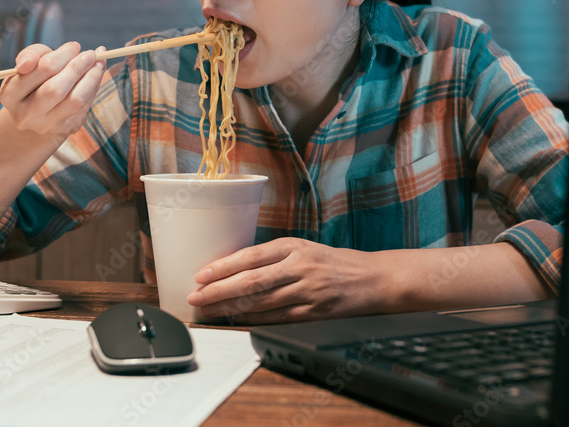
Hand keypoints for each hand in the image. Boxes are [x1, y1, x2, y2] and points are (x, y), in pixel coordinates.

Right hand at [0, 41, 105, 137]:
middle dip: (77, 67)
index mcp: (9, 94)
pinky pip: (84, 106)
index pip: (39, 70)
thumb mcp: (28, 63)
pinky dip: (93, 87)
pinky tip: (96, 75)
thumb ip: (32, 54)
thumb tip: (40, 58)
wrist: (36, 111)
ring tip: (98, 63)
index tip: (75, 46)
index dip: (62, 55)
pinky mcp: (64, 129)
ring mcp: (45, 125)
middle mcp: (25, 115)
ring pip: (74, 100)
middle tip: (90, 54)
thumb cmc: (33, 79)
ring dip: (91, 78)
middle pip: (55, 89)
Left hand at [186, 238, 380, 323]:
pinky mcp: (314, 313)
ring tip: (208, 310)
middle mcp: (300, 267)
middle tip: (195, 297)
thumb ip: (273, 257)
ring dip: (230, 308)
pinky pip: (277, 318)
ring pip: (261, 302)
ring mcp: (307, 291)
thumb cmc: (333, 262)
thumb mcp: (304, 248)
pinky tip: (236, 320)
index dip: (223, 267)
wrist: (373, 278)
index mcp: (294, 246)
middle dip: (218, 290)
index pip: (251, 256)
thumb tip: (233, 267)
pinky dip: (254, 320)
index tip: (200, 275)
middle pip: (251, 281)